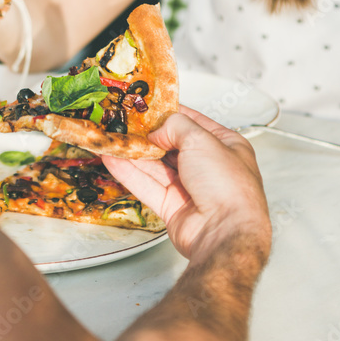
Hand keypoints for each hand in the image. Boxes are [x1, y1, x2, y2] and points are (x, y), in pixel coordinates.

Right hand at [104, 105, 270, 265]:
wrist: (225, 233)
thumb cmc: (227, 186)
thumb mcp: (201, 140)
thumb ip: (175, 126)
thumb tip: (157, 130)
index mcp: (225, 146)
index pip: (192, 123)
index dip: (169, 114)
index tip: (146, 107)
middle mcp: (208, 166)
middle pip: (171, 145)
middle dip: (147, 135)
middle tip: (123, 122)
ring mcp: (190, 188)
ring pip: (156, 166)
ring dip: (133, 153)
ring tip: (112, 138)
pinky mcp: (173, 207)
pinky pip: (147, 185)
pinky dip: (129, 173)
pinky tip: (113, 159)